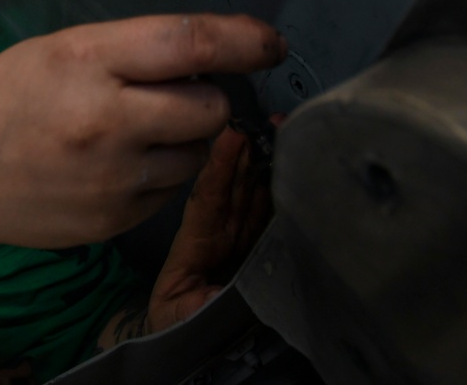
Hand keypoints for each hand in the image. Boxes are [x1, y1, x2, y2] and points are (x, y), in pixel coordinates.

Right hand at [0, 13, 286, 249]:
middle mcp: (107, 122)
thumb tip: (209, 62)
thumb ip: (129, 51)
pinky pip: (170, 191)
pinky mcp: (115, 222)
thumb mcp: (57, 50)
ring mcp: (113, 180)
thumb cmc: (1, 100)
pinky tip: (113, 167)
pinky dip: (157, 174)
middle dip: (206, 97)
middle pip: (211, 108)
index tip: (270, 44)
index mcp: (86, 61)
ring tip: (133, 133)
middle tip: (171, 94)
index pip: (190, 44)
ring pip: (197, 154)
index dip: (244, 40)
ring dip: (183, 139)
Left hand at [145, 116, 280, 331]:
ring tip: (279, 133)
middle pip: (234, 186)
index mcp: (197, 244)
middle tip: (265, 122)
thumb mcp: (183, 313)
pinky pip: (267, 218)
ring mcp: (239, 241)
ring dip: (265, 165)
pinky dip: (278, 194)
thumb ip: (204, 302)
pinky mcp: (257, 252)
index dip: (221, 164)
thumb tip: (224, 294)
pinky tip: (288, 170)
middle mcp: (219, 235)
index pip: (209, 195)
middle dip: (248, 153)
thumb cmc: (177, 323)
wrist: (187, 344)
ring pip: (253, 196)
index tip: (232, 134)